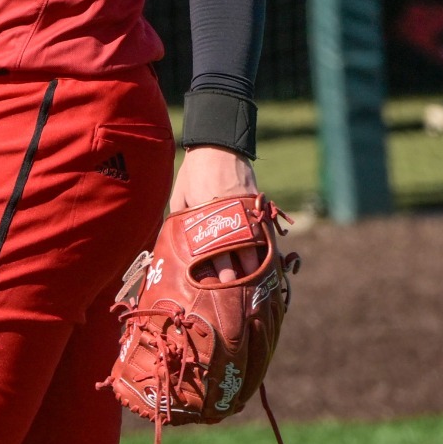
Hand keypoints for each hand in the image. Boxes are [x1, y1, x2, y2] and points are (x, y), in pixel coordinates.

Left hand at [167, 146, 262, 282]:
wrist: (218, 146)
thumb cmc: (193, 172)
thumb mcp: (180, 196)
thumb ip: (180, 221)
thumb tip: (173, 244)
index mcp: (205, 216)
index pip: (213, 252)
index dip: (218, 272)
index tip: (218, 289)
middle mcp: (228, 217)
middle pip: (238, 254)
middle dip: (238, 277)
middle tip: (238, 297)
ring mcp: (245, 212)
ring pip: (256, 247)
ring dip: (256, 267)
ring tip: (256, 287)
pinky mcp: (257, 206)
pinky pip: (265, 234)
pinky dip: (267, 250)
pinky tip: (268, 265)